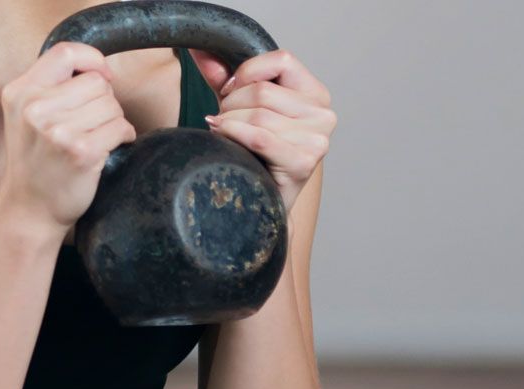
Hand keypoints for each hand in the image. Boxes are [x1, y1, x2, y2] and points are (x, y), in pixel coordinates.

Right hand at [0, 42, 137, 236]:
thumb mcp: (26, 116)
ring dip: (113, 120)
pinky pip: (120, 127)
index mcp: (19, 93)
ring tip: (96, 137)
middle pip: (95, 82)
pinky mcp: (82, 152)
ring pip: (111, 104)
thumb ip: (50, 87)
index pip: (65, 52)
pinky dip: (123, 136)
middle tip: (92, 124)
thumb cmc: (35, 163)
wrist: (30, 210)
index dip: (91, 60)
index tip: (101, 76)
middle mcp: (35, 109)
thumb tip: (100, 69)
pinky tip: (108, 148)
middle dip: (104, 101)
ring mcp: (58, 131)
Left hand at [190, 48, 335, 211]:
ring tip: (221, 132)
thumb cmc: (256, 155)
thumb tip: (199, 51)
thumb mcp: (244, 110)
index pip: (282, 60)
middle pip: (264, 91)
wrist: (264, 202)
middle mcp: (324, 114)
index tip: (228, 91)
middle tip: (220, 119)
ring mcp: (318, 140)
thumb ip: (228, 80)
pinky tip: (222, 137)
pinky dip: (235, 135)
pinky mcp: (304, 162)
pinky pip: (260, 138)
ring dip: (229, 122)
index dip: (247, 72)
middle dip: (232, 103)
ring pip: (259, 114)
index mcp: (316, 94)